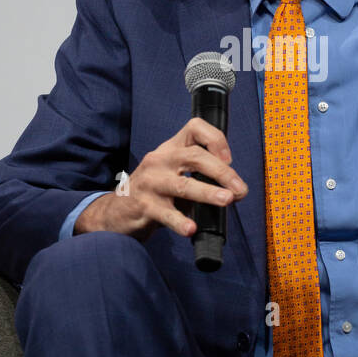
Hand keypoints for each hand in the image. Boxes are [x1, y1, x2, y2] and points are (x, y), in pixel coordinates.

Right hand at [73, 117, 247, 241]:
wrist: (117, 211)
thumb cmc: (155, 191)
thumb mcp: (174, 173)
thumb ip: (200, 176)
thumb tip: (234, 191)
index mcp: (170, 148)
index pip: (194, 128)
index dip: (215, 139)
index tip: (229, 158)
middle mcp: (160, 160)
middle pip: (195, 156)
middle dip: (221, 172)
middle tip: (239, 189)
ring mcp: (151, 182)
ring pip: (182, 184)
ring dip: (207, 192)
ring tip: (226, 200)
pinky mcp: (144, 205)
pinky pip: (166, 214)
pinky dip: (180, 221)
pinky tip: (191, 228)